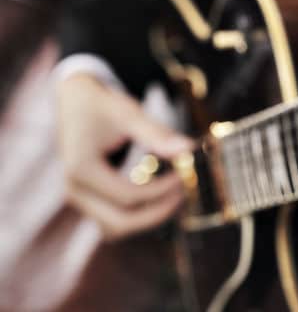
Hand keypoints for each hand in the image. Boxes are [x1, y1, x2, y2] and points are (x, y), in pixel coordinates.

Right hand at [57, 74, 191, 240]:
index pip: (128, 197)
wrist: (75, 101)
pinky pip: (113, 221)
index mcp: (81, 169)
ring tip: (173, 197)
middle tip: (182, 193)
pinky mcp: (88, 199)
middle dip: (156, 213)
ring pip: (115, 228)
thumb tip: (189, 149)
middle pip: (119, 223)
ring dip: (146, 219)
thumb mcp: (129, 115)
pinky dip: (137, 215)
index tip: (184, 174)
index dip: (161, 191)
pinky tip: (159, 196)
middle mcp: (75, 189)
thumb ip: (157, 135)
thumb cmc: (103, 106)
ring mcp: (79, 198)